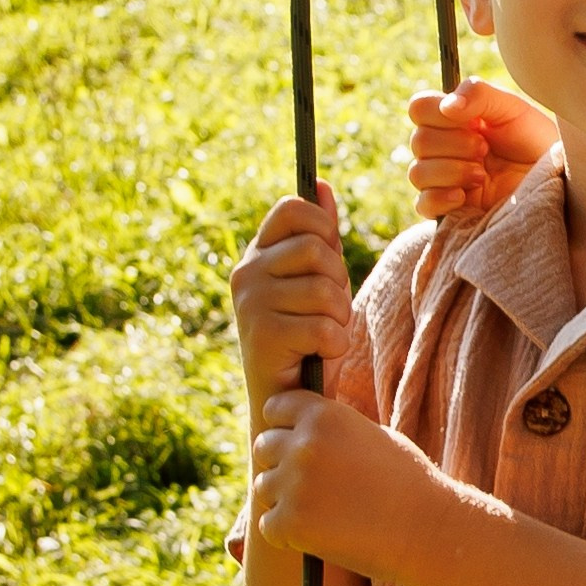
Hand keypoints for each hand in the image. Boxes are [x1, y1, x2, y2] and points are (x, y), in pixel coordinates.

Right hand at [231, 190, 350, 403]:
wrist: (285, 400)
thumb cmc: (306, 337)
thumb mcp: (317, 281)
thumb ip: (320, 236)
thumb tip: (321, 185)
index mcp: (258, 254)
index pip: (294, 208)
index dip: (323, 225)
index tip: (327, 253)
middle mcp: (247, 273)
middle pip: (316, 248)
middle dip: (338, 281)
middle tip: (326, 310)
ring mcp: (251, 304)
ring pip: (325, 290)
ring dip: (339, 318)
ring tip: (322, 334)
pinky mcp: (263, 336)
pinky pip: (326, 327)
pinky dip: (335, 345)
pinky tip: (317, 356)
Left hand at [251, 389, 448, 579]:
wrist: (429, 529)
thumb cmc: (407, 482)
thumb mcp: (371, 435)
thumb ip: (332, 427)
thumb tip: (297, 427)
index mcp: (325, 415)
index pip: (276, 408)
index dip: (285, 426)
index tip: (300, 444)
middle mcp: (305, 444)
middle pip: (263, 447)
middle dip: (281, 463)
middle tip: (313, 484)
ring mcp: (295, 484)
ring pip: (264, 487)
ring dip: (284, 500)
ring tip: (324, 511)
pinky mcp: (291, 524)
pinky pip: (268, 526)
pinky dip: (288, 535)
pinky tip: (320, 534)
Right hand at [402, 79, 556, 217]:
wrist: (558, 184)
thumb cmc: (538, 143)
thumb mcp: (513, 109)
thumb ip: (479, 95)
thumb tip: (447, 106)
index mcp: (456, 120)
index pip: (420, 109)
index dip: (437, 113)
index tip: (469, 120)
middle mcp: (446, 148)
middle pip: (419, 141)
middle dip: (454, 144)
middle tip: (484, 149)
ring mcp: (446, 180)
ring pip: (418, 172)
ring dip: (452, 170)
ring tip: (482, 175)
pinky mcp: (452, 211)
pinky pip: (423, 204)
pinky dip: (440, 197)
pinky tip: (465, 195)